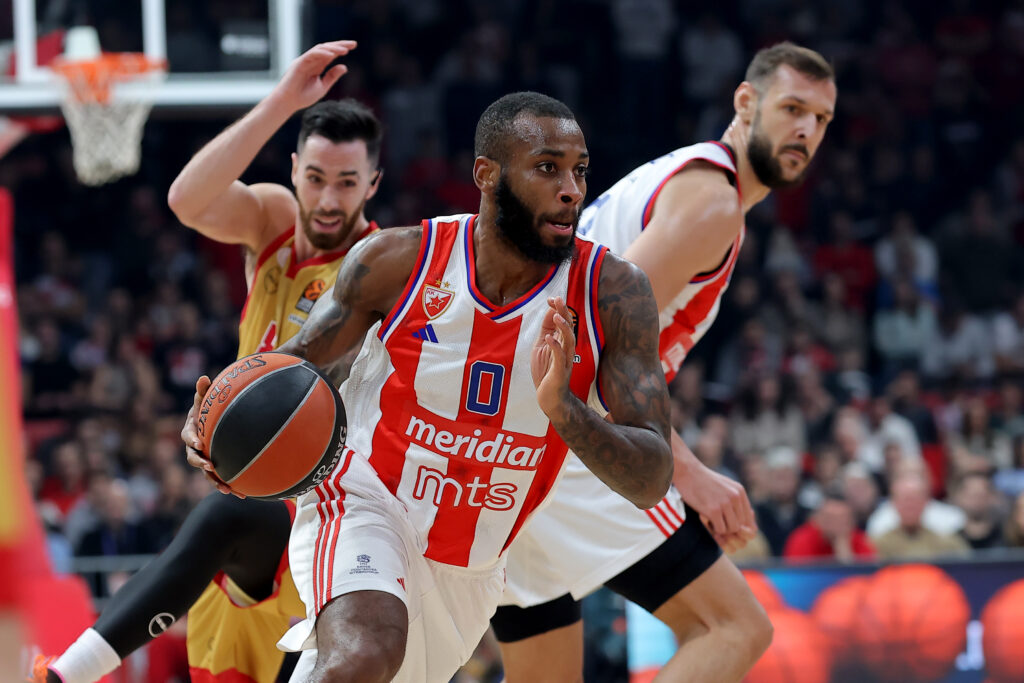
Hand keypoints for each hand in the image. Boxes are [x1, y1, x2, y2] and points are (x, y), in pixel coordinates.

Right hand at [181, 375, 244, 498]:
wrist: (212, 421)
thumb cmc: (207, 408)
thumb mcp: (205, 399)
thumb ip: (204, 391)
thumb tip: (203, 377)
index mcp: (191, 430)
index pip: (188, 436)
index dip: (192, 440)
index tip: (199, 443)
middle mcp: (195, 447)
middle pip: (193, 458)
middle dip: (201, 464)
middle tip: (210, 466)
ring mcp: (205, 458)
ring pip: (207, 473)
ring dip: (215, 481)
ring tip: (226, 490)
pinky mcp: (216, 466)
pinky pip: (221, 478)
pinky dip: (230, 486)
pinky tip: (243, 495)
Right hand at [272, 40, 356, 110]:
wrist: (288, 102)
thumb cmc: (303, 96)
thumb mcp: (323, 87)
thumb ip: (332, 76)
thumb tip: (344, 66)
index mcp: (317, 66)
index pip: (331, 53)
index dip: (341, 49)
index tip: (354, 46)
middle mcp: (311, 61)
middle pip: (327, 48)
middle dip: (340, 45)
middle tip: (353, 44)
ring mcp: (305, 61)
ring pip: (320, 49)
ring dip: (333, 48)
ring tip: (345, 50)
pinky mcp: (299, 63)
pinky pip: (311, 55)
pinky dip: (321, 53)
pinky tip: (332, 54)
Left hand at [531, 297, 575, 416]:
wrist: (549, 397)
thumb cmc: (546, 371)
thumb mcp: (542, 346)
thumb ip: (546, 329)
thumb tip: (551, 310)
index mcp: (562, 341)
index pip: (564, 321)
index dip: (558, 308)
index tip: (551, 298)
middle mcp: (567, 349)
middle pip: (569, 327)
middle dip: (564, 312)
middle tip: (558, 299)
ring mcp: (565, 360)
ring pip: (568, 340)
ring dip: (563, 327)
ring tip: (557, 316)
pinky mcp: (561, 371)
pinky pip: (560, 357)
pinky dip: (555, 346)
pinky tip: (549, 337)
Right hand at [672, 432, 755, 551]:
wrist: (687, 472)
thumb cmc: (703, 481)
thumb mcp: (725, 487)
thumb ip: (736, 501)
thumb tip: (752, 526)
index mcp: (740, 492)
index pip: (749, 518)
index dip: (739, 526)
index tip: (726, 523)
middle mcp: (736, 497)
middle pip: (741, 525)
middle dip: (729, 527)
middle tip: (717, 522)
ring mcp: (725, 503)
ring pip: (732, 529)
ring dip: (722, 528)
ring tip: (712, 520)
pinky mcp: (713, 510)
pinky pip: (721, 529)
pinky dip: (714, 528)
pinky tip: (707, 520)